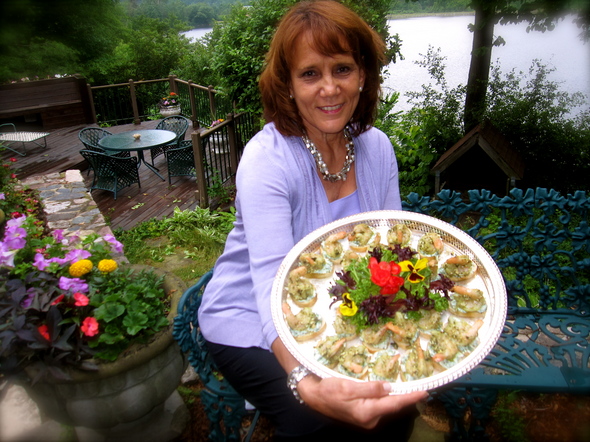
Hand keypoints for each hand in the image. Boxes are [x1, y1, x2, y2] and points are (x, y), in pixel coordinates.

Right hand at [297, 374, 426, 428]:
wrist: (314, 397)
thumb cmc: (329, 390)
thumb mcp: (348, 386)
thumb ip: (370, 388)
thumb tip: (389, 387)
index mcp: (366, 412)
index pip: (394, 403)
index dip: (410, 397)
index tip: (425, 392)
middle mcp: (369, 419)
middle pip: (392, 406)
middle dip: (405, 397)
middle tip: (420, 387)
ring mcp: (366, 418)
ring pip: (386, 406)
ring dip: (396, 397)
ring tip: (408, 387)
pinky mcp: (363, 415)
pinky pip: (379, 406)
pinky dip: (386, 398)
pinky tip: (390, 391)